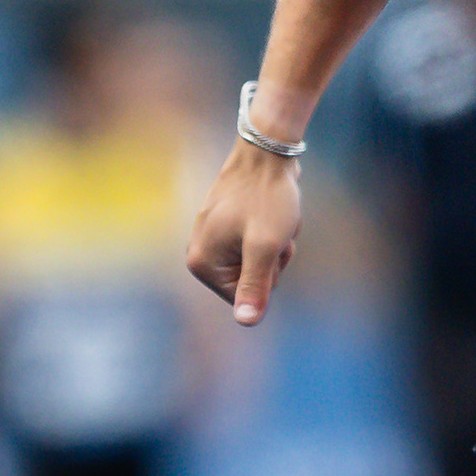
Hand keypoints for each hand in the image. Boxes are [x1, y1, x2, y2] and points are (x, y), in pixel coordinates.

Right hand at [185, 145, 302, 328]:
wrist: (266, 151)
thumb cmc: (266, 198)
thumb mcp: (265, 247)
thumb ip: (256, 287)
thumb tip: (246, 323)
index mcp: (202, 264)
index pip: (243, 299)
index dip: (267, 277)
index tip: (270, 247)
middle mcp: (199, 254)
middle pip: (249, 283)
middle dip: (272, 261)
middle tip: (275, 231)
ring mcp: (212, 240)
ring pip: (257, 263)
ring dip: (275, 246)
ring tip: (274, 220)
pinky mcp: (225, 227)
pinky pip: (255, 245)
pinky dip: (270, 233)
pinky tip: (270, 212)